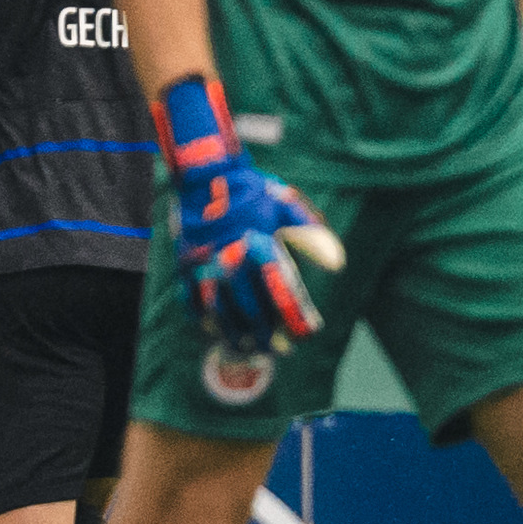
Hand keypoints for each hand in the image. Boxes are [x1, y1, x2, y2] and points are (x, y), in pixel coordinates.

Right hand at [156, 74, 344, 357]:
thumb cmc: (252, 192)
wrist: (206, 173)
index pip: (281, 291)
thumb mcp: (286, 206)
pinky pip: (189, 297)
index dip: (295, 316)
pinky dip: (200, 316)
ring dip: (231, 332)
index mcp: (259, 244)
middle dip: (264, 333)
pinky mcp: (184, 262)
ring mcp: (204, 262)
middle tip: (277, 350)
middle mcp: (231, 257)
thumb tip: (338, 265)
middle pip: (248, 307)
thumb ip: (312, 235)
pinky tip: (211, 328)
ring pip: (217, 308)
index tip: (307, 333)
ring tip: (244, 347)